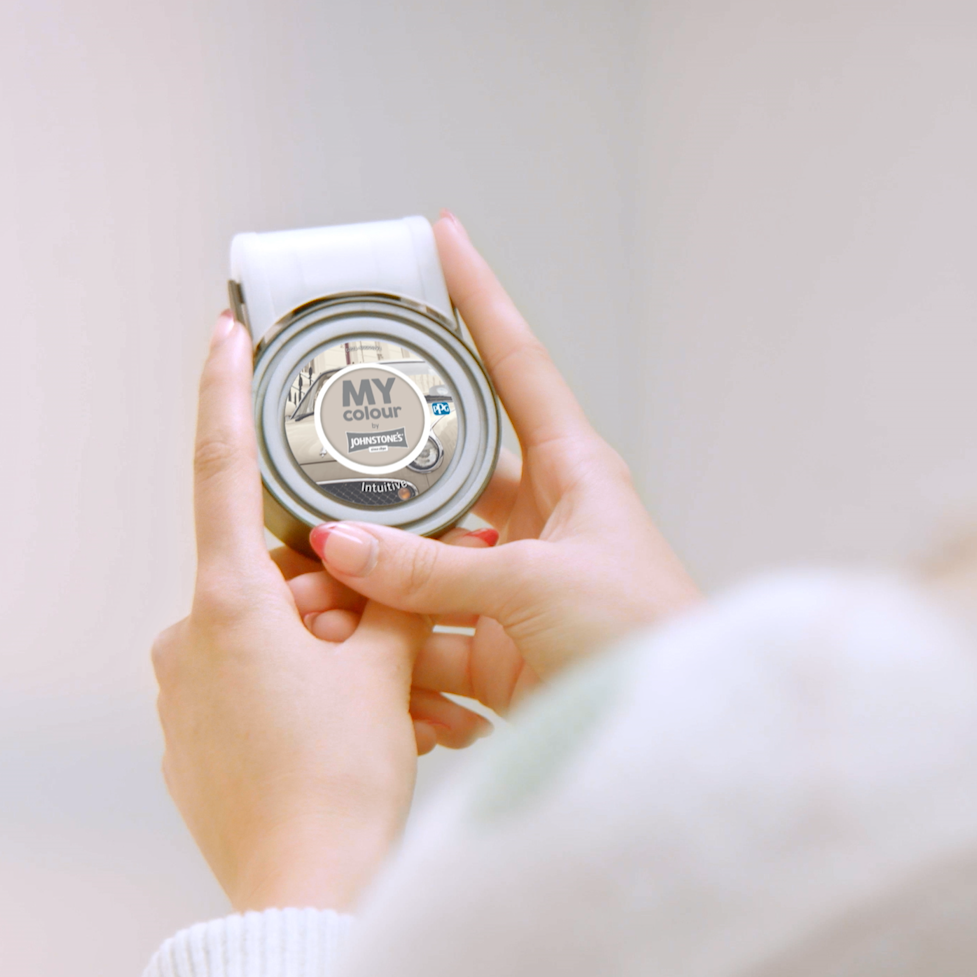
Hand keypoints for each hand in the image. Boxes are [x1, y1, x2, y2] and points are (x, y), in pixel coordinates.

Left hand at [151, 312, 478, 913]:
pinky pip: (272, 689)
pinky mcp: (202, 745)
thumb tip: (409, 551)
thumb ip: (396, 594)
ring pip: (287, 639)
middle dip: (355, 597)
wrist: (307, 895)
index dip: (224, 393)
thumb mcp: (388, 671)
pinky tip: (385, 730)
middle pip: (284, 579)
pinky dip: (327, 695)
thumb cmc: (339, 787)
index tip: (224, 331)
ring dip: (353, 657)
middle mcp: (193, 643)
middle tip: (418, 633)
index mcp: (229, 606)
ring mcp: (191, 698)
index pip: (223, 472)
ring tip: (421, 702)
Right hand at [296, 212, 700, 708]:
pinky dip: (385, 645)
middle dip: (378, 473)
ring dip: (367, 573)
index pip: (517, 365)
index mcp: (576, 473)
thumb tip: (339, 548)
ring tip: (301, 570)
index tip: (444, 238)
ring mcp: (519, 589)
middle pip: (445, 473)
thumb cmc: (644, 640)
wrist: (675, 738)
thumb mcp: (539, 586)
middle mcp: (545, 523)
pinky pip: (423, 636)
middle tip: (310, 446)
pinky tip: (339, 644)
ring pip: (421, 560)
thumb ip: (434, 569)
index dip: (479, 301)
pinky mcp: (499, 654)